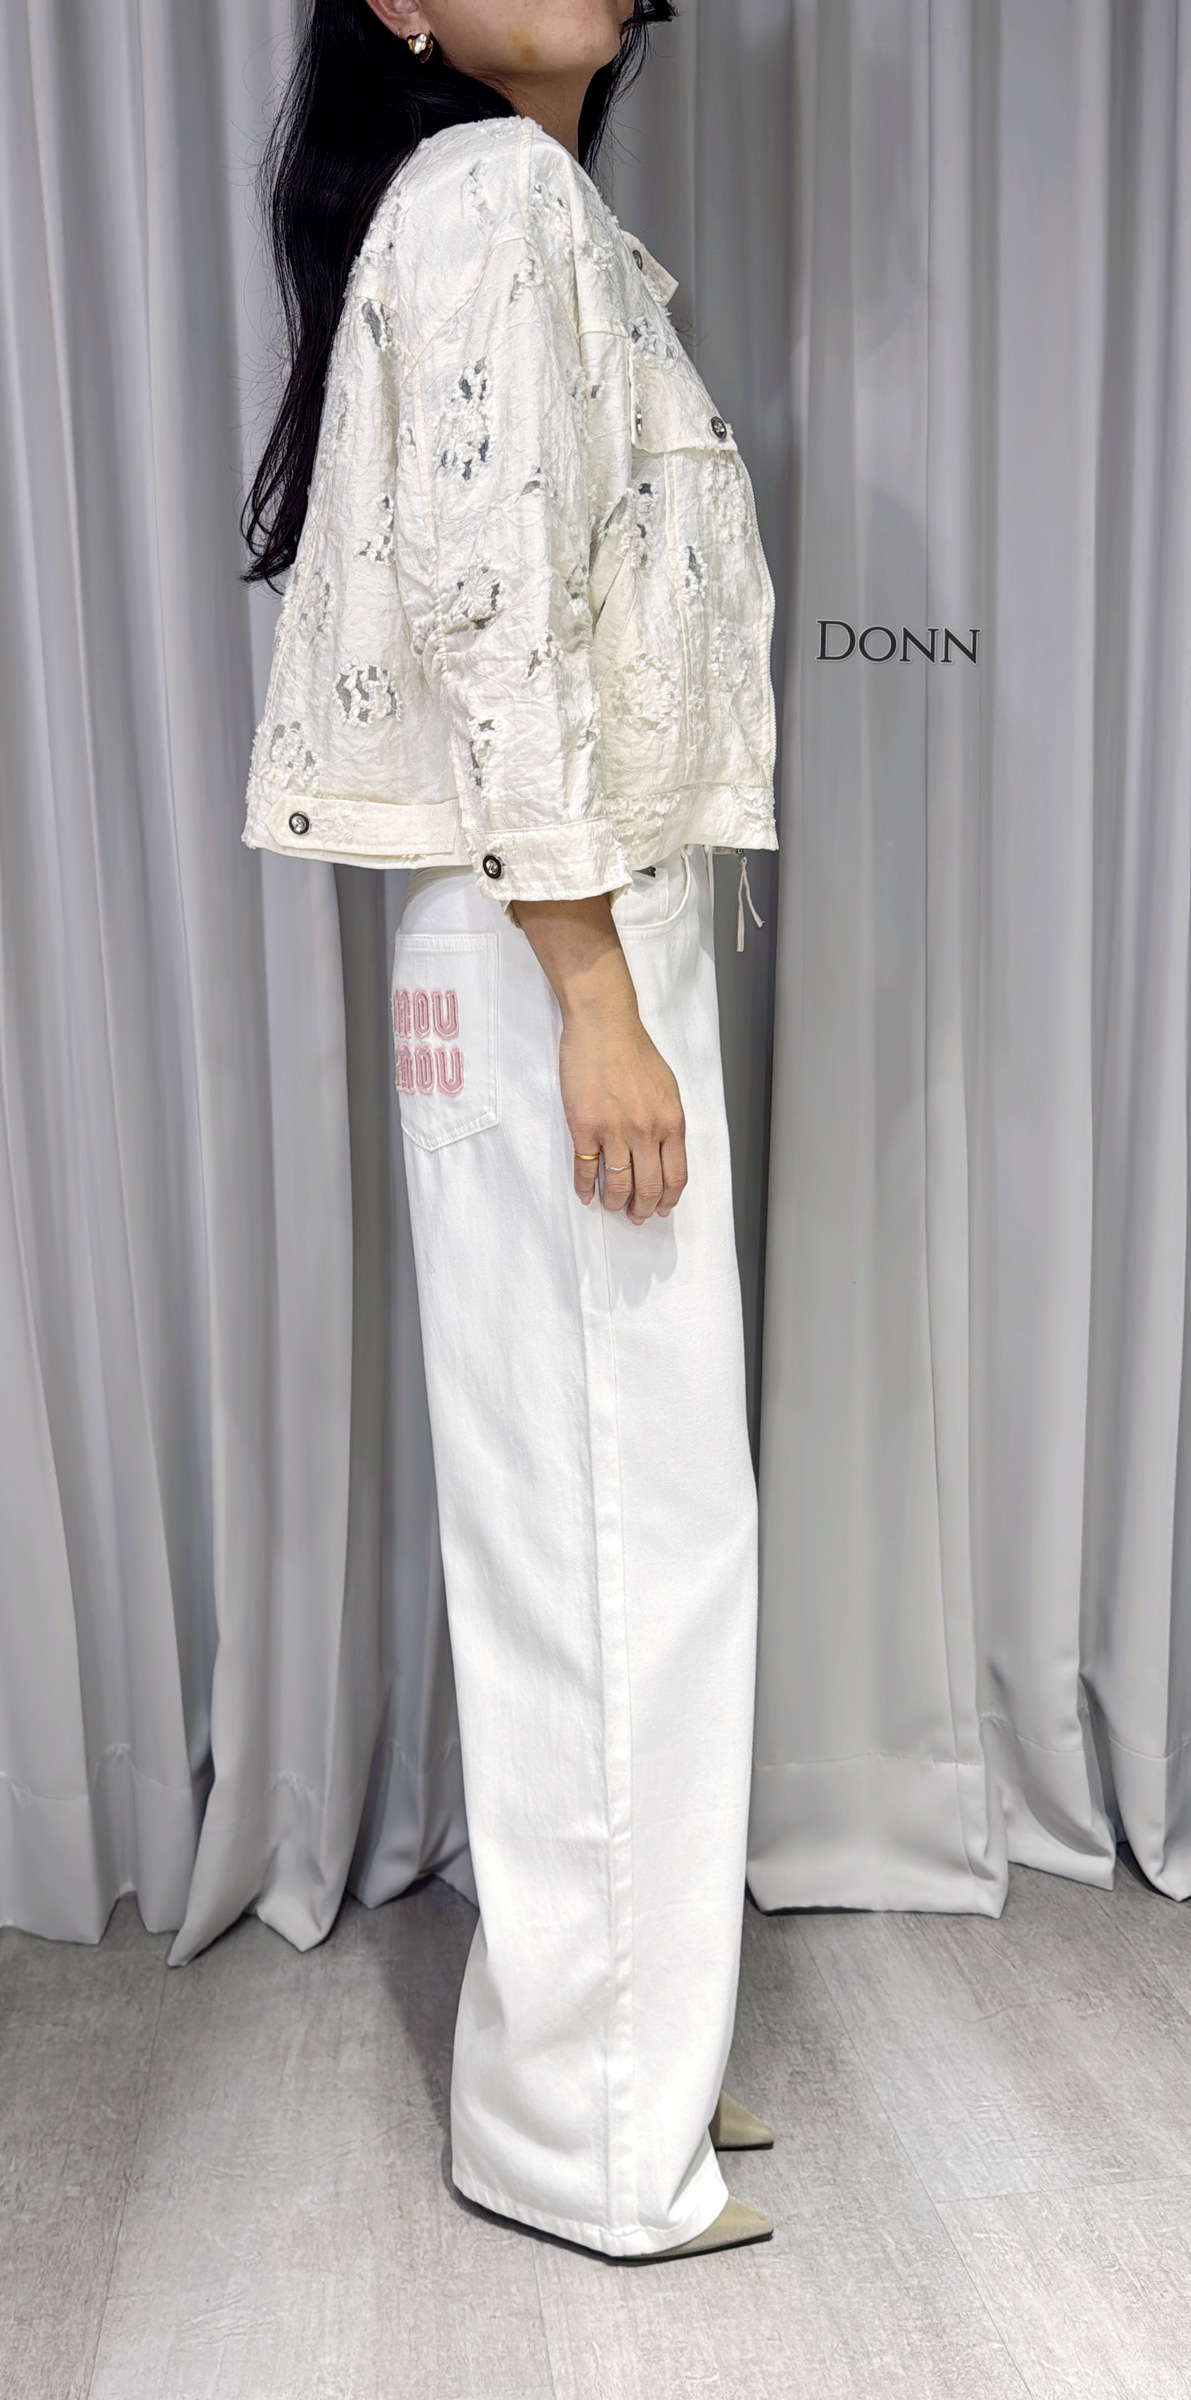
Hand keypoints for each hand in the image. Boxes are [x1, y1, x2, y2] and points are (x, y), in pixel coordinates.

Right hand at [512, 893, 687, 1222]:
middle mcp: (646, 1131)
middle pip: (648, 1187)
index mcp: (671, 1122)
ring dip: (614, 1202)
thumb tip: (665, 1152)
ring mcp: (615, 1131)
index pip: (675, 1176)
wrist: (604, 1026)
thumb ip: (667, 1122)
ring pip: (617, 1184)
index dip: (667, 1199)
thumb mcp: (667, 1088)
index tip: (660, 1209)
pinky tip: (585, 1193)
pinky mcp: (585, 1127)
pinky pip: (586, 1168)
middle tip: (635, 1217)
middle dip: (642, 1209)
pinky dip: (585, 1186)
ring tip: (611, 1207)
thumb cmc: (635, 1052)